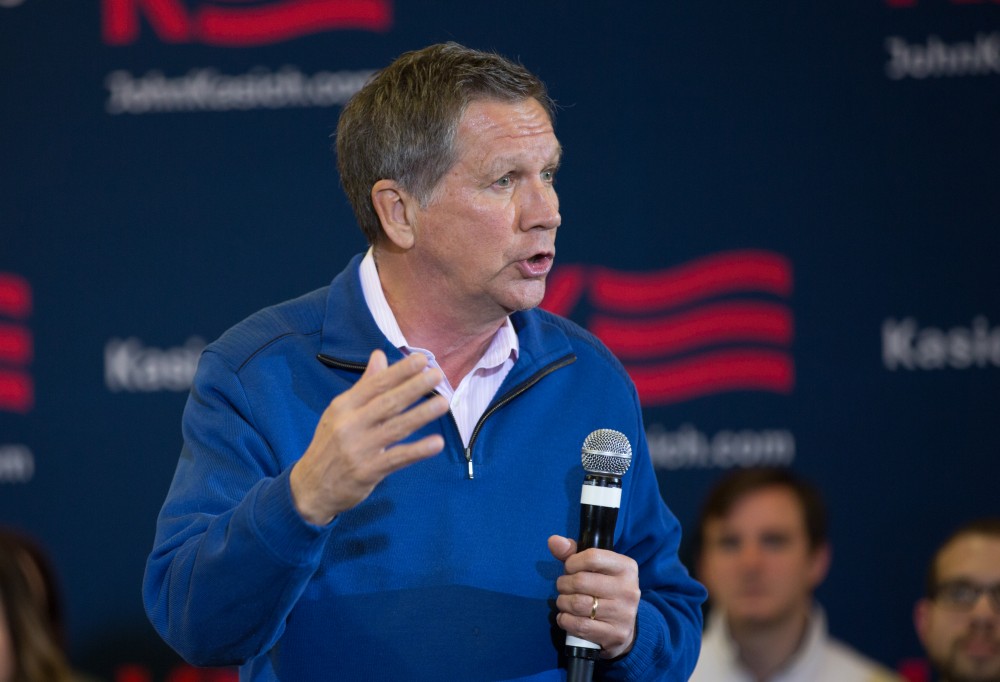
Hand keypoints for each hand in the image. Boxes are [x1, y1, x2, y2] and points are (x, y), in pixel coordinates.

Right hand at [290, 350, 449, 524]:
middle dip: (414, 387)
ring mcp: (359, 448)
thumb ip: (364, 385)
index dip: (399, 371)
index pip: (376, 384)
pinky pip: (397, 458)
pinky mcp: (367, 471)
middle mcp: (350, 424)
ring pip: (395, 428)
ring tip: (443, 403)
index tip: (422, 359)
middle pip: (387, 403)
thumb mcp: (340, 412)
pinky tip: (437, 443)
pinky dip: (418, 451)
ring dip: (421, 415)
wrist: (311, 487)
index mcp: (344, 406)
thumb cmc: (330, 444)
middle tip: (437, 375)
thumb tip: (379, 355)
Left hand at [548, 535, 640, 659]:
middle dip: (564, 584)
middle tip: (563, 587)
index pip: (592, 557)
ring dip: (563, 603)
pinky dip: (565, 620)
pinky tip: (566, 617)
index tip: (569, 568)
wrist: (623, 625)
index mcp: (626, 567)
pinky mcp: (616, 634)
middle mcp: (629, 589)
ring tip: (564, 602)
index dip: (572, 562)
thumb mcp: (594, 568)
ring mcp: (624, 614)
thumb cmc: (603, 589)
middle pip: (581, 581)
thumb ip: (572, 553)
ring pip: (578, 604)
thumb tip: (553, 541)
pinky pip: (579, 626)